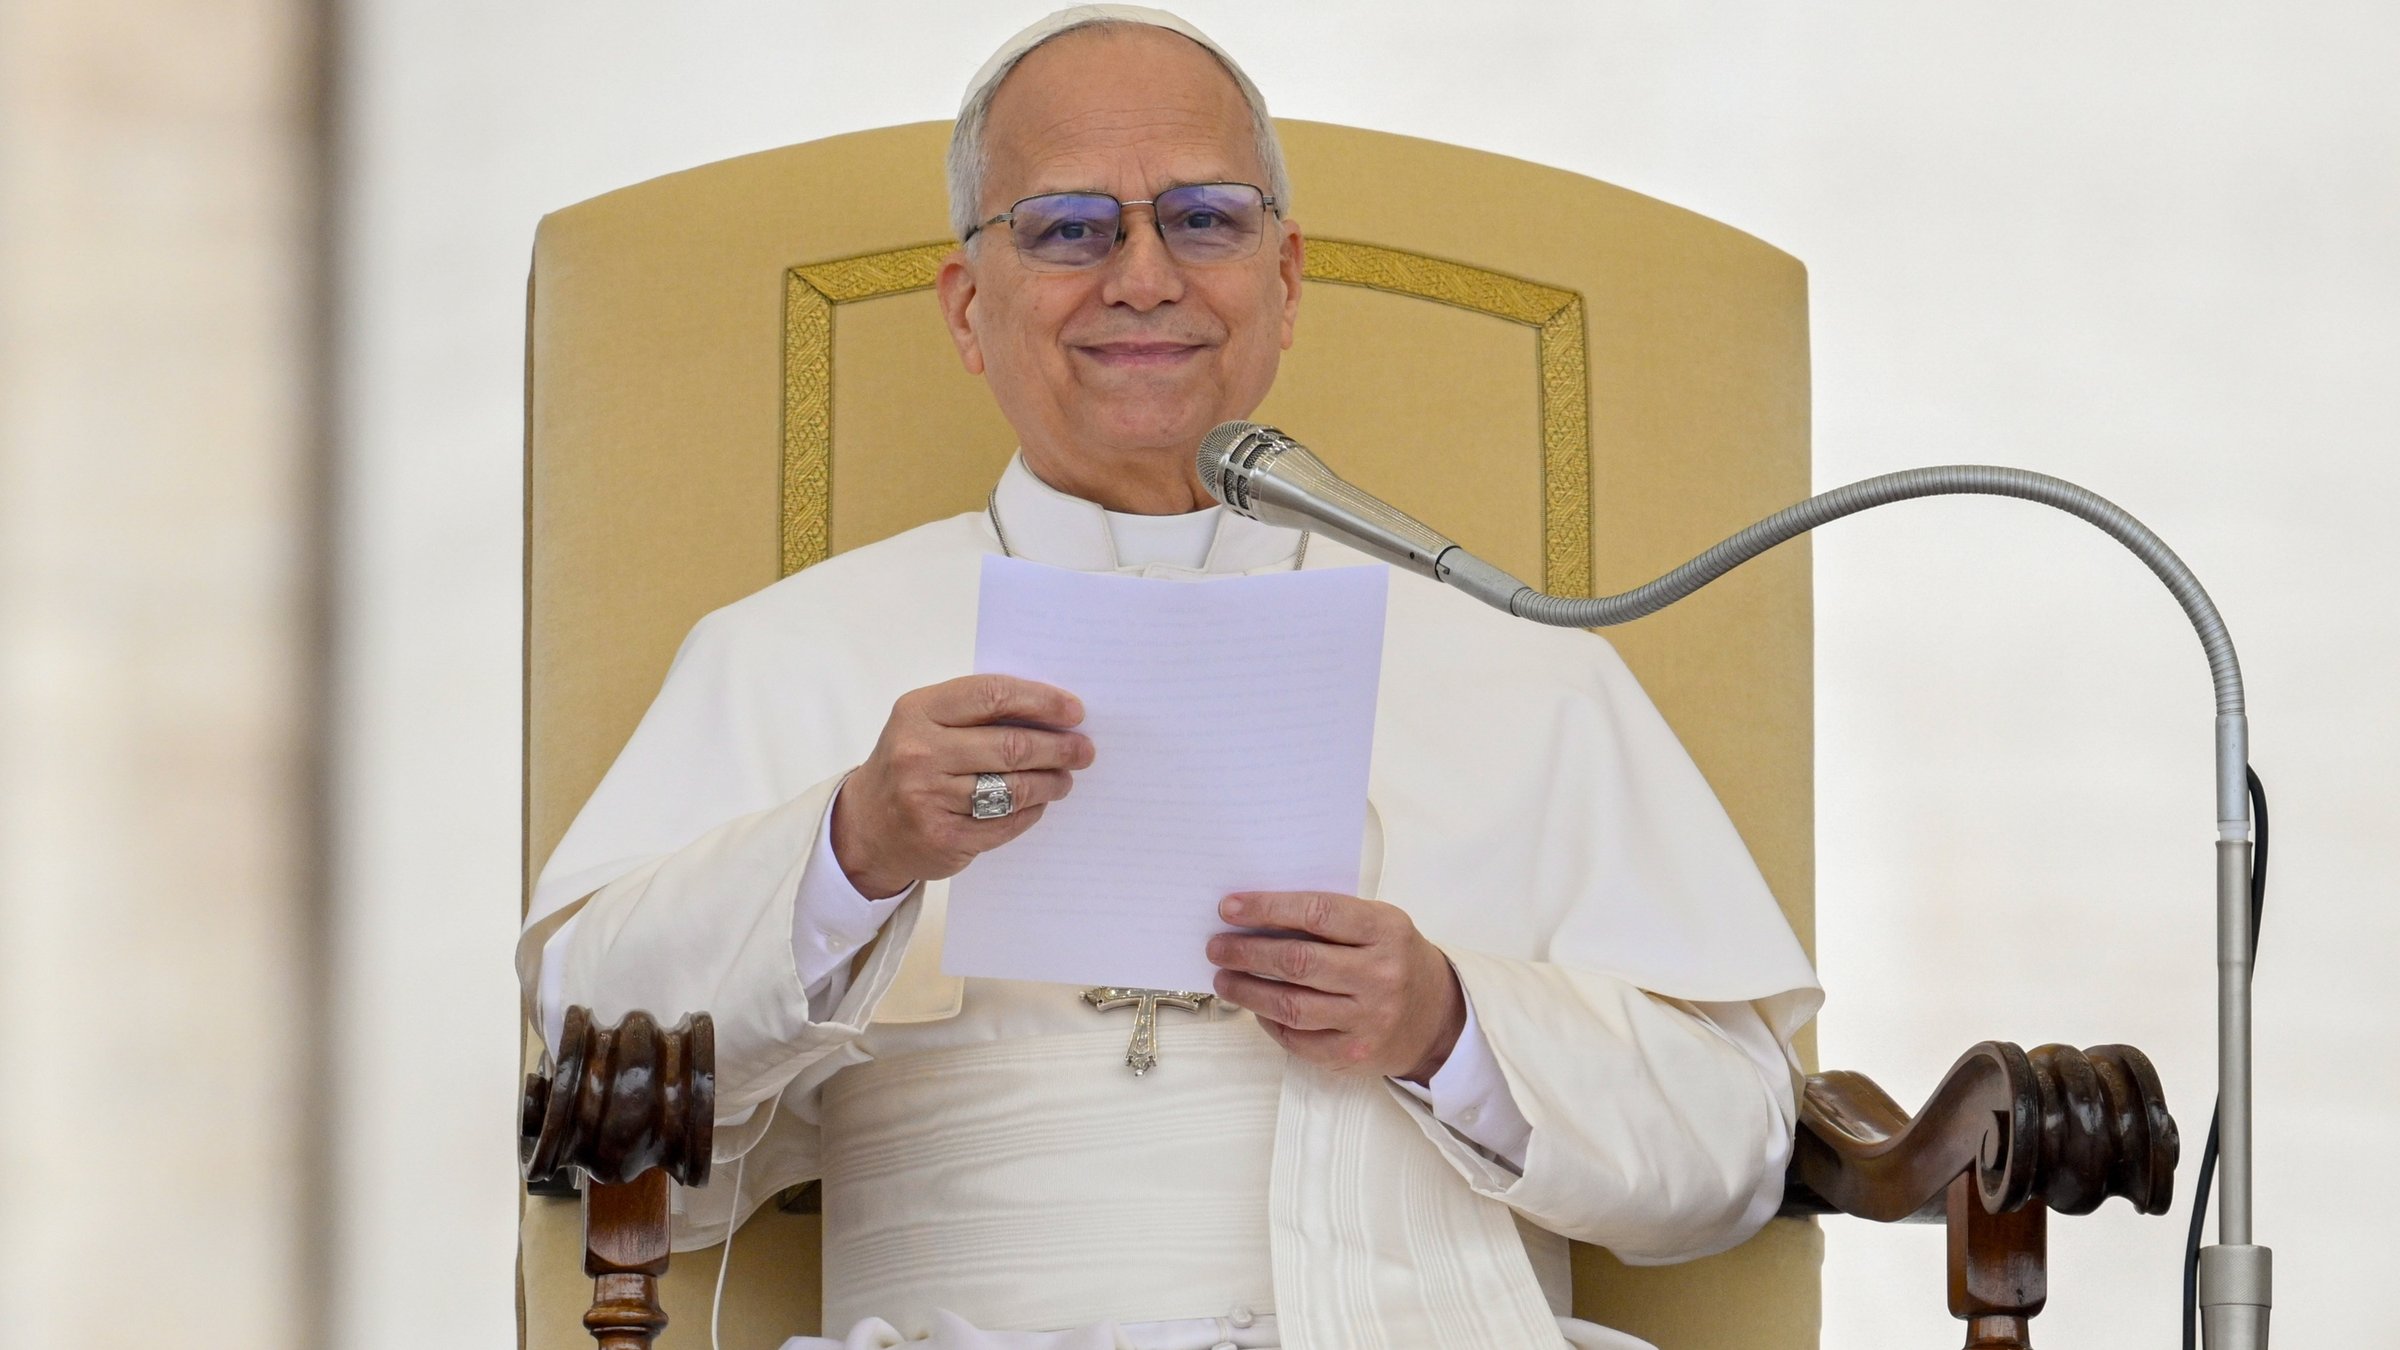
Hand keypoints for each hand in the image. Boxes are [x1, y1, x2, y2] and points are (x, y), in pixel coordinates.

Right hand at [830, 675, 1092, 897]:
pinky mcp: (944, 838)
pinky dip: (1031, 812)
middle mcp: (919, 753)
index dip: (1041, 700)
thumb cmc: (910, 762)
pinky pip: (1006, 823)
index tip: (1075, 711)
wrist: (866, 826)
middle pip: (1010, 746)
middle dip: (1057, 747)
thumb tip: (1051, 711)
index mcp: (918, 711)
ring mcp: (929, 798)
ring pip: (1013, 788)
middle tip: (1084, 750)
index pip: (992, 695)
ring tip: (1065, 778)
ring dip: (1051, 782)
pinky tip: (1039, 803)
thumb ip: (977, 712)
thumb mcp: (927, 723)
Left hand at [1206, 891, 1466, 1083]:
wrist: (1438, 1017)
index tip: (1229, 908)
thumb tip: (1257, 915)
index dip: (1268, 908)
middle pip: (1299, 962)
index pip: (1318, 913)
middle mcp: (1380, 975)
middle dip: (1247, 952)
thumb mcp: (1378, 925)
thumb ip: (1329, 918)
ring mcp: (1369, 1019)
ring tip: (1224, 979)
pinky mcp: (1355, 1054)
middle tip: (1217, 947)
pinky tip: (1255, 1009)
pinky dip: (1269, 1023)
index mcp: (1385, 931)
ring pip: (1292, 1005)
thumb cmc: (1395, 960)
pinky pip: (1298, 1040)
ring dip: (1248, 991)